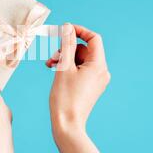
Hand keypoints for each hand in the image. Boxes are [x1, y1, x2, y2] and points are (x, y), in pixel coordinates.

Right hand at [46, 23, 110, 137]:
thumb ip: (67, 44)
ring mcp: (96, 80)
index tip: (64, 30)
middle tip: (52, 57)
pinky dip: (68, 68)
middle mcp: (101, 72)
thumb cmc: (65, 97)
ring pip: (80, 60)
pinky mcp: (90, 86)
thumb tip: (68, 27)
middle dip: (67, 49)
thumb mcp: (64, 67)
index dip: (79, 31)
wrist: (67, 124)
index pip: (93, 38)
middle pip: (84, 49)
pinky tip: (55, 71)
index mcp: (99, 66)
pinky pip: (80, 70)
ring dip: (65, 59)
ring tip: (51, 65)